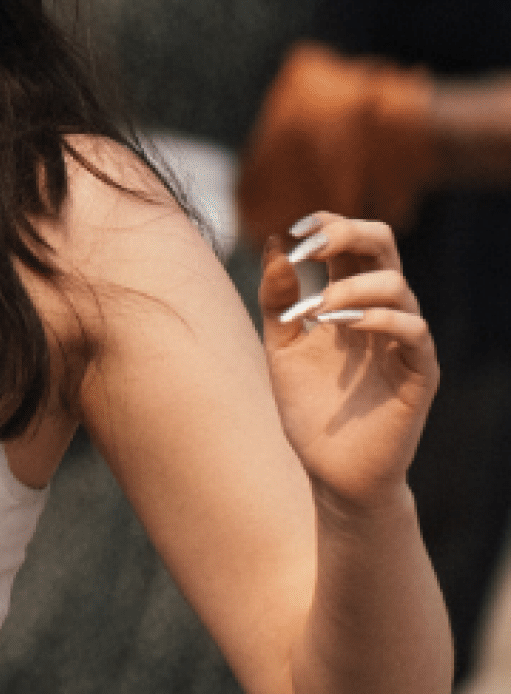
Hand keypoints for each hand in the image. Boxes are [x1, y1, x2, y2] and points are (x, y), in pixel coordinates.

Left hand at [259, 212, 437, 513]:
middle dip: (348, 234)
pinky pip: (413, 331)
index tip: (294, 229)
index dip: (329, 224)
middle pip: (384, 247)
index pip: (352, 244)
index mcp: (348, 300)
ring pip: (398, 286)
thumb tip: (274, 245)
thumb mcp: (280, 347)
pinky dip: (380, 318)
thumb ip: (277, 299)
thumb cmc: (310, 408)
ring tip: (318, 307)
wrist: (330, 469)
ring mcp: (402, 342)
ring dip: (353, 286)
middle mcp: (380, 313)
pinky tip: (343, 324)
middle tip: (310, 246)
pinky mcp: (419, 373)